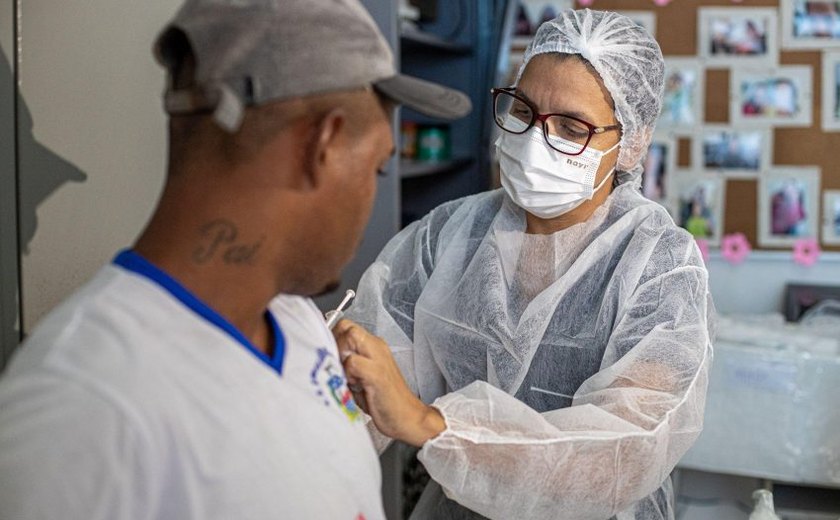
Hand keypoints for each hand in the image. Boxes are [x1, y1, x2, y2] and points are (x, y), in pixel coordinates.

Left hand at [332, 319, 444, 446]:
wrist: (408, 417)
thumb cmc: (383, 400)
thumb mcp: (362, 378)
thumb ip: (346, 365)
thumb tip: (324, 360)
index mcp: (373, 346)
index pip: (346, 326)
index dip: (333, 338)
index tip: (332, 358)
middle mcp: (376, 347)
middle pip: (346, 326)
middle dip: (335, 344)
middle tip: (337, 366)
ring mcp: (378, 358)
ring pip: (350, 336)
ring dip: (341, 357)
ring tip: (348, 377)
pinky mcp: (377, 374)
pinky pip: (353, 362)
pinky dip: (348, 374)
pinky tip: (355, 386)